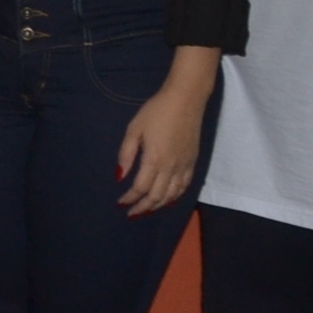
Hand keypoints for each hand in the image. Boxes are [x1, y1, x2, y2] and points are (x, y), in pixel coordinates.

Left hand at [116, 83, 209, 217]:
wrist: (186, 99)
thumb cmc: (156, 111)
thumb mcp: (134, 129)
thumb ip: (126, 154)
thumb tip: (119, 177)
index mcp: (154, 159)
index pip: (140, 188)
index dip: (129, 198)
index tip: (120, 202)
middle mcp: (171, 167)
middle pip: (157, 196)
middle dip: (143, 207)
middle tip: (131, 212)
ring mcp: (184, 166)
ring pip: (172, 195)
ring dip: (158, 205)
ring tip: (146, 209)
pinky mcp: (192, 162)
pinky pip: (184, 187)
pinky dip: (174, 197)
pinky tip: (167, 199)